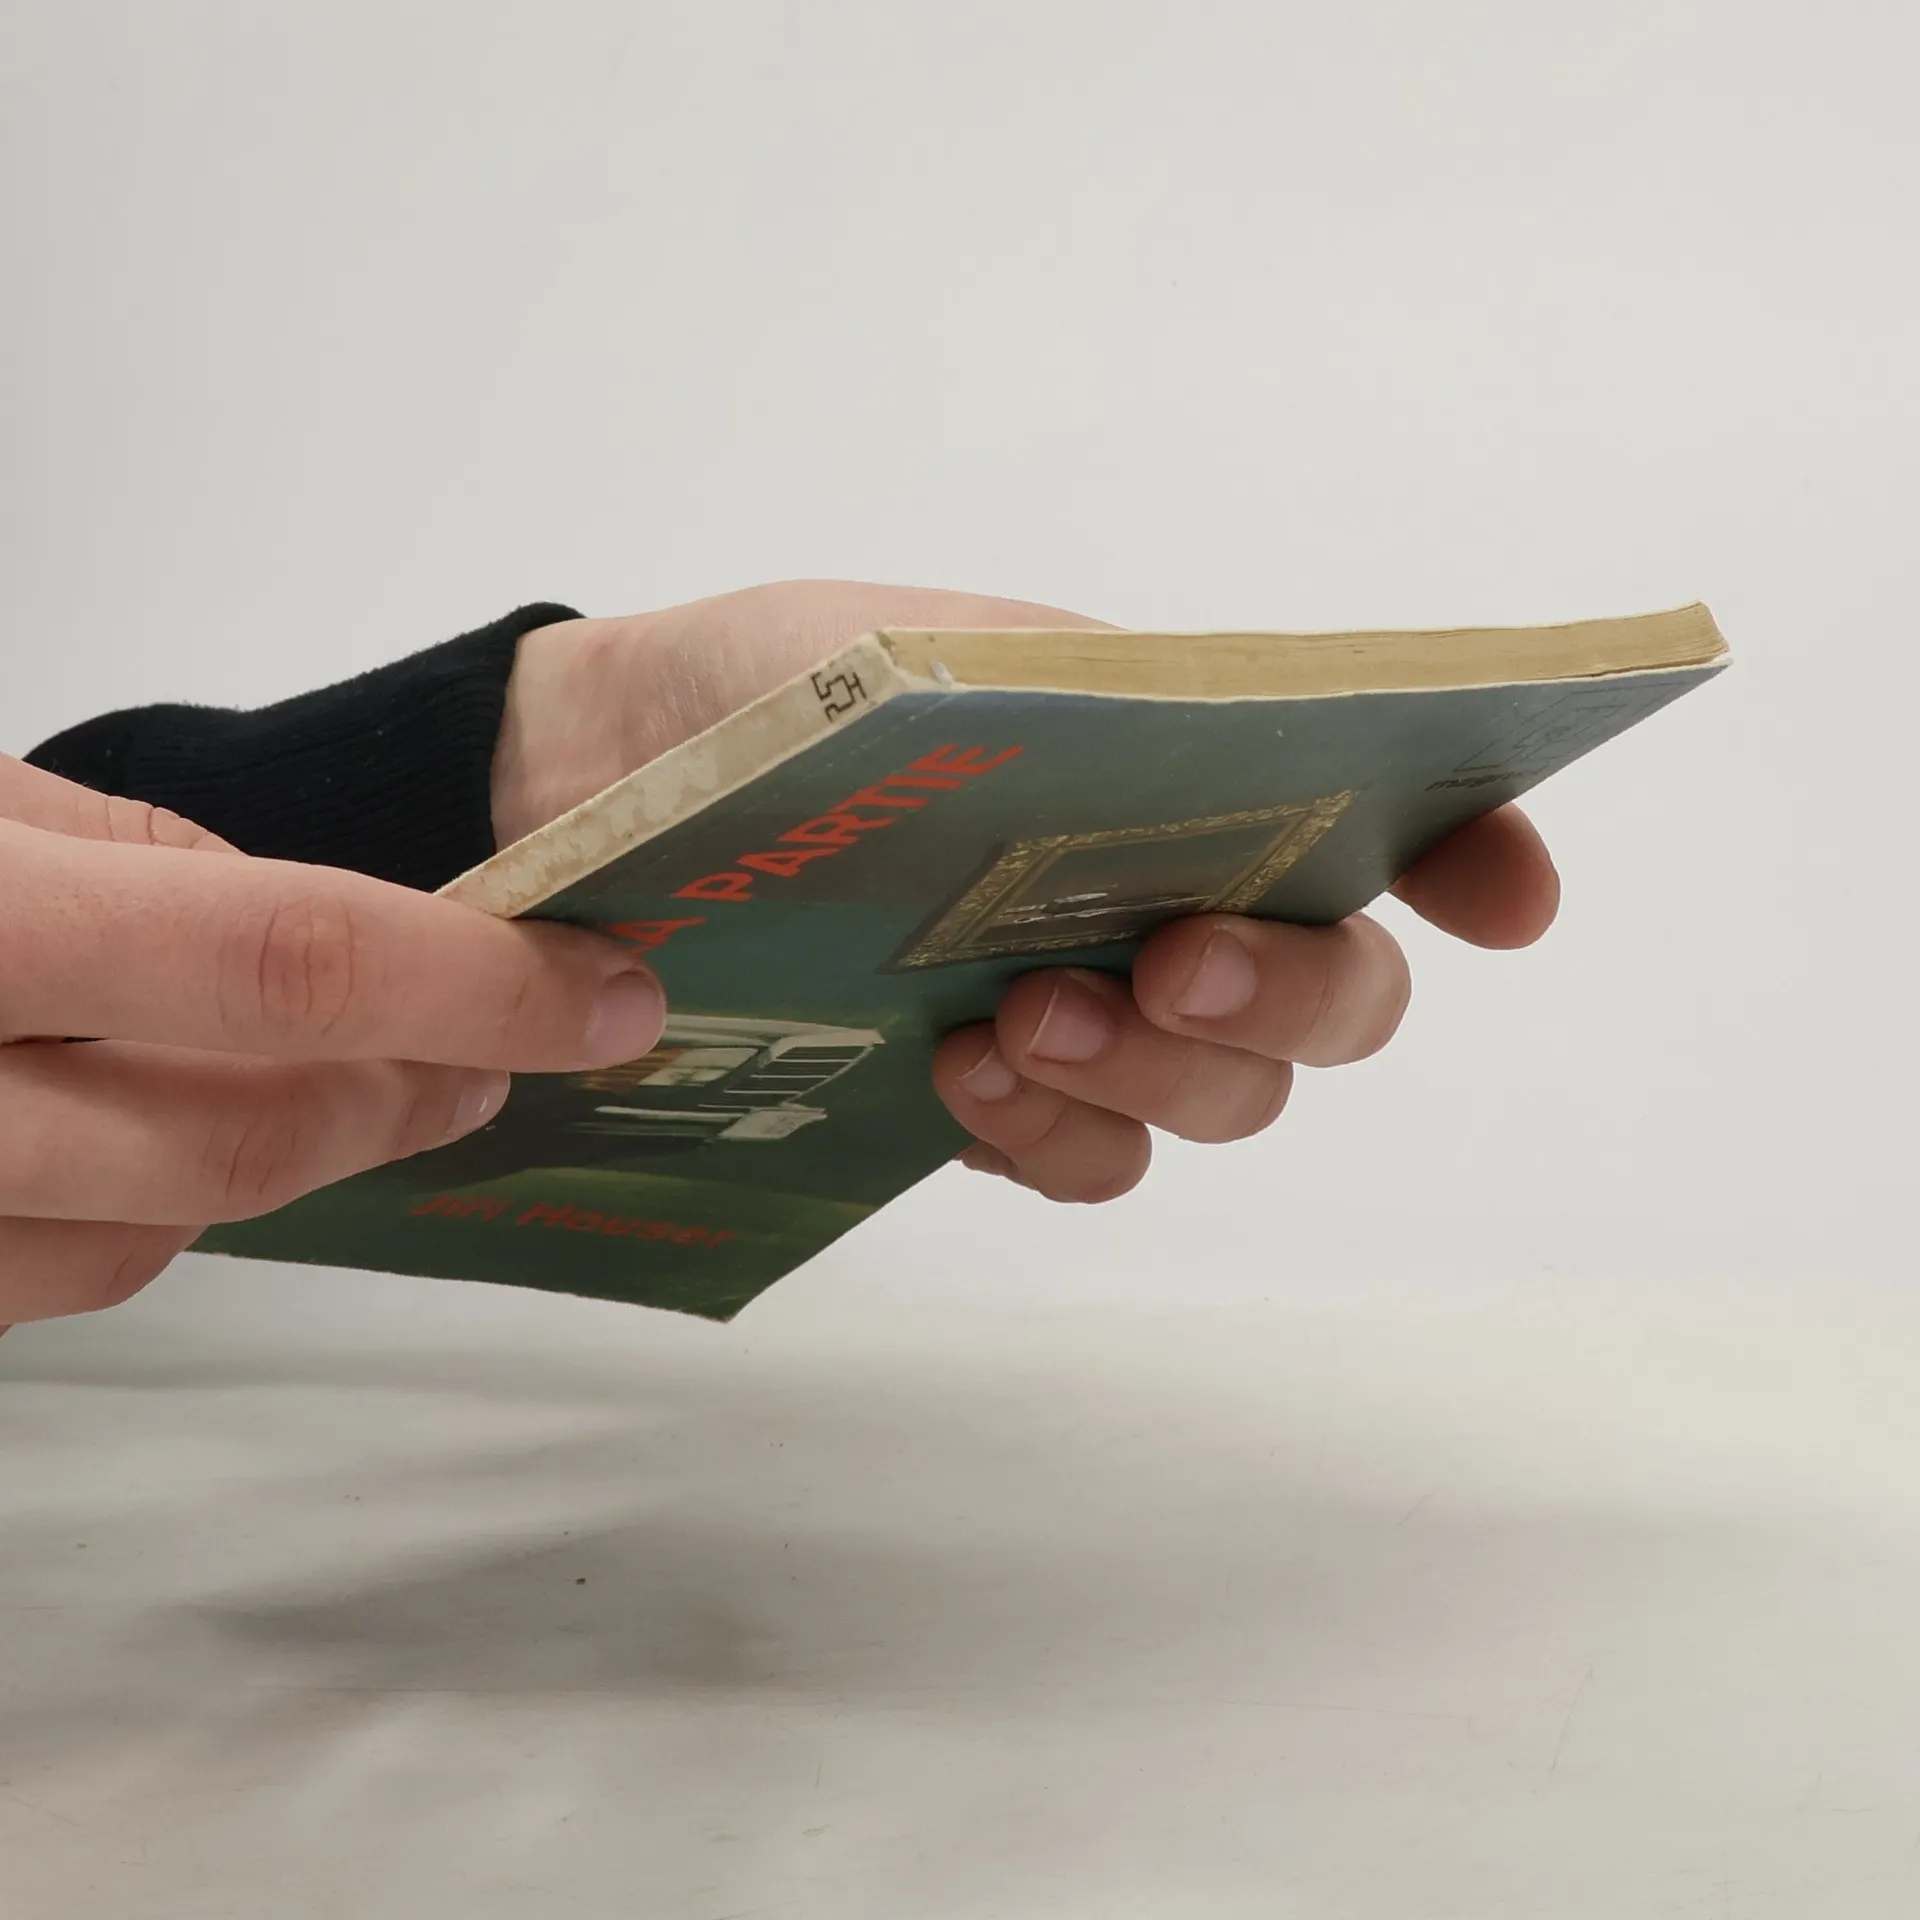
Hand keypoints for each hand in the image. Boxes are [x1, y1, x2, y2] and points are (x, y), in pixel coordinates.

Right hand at [0, 757, 666, 1323]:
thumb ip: (140, 852)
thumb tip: (315, 920)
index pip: (286, 965)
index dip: (478, 988)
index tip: (604, 997)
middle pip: (244, 1143)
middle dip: (404, 1098)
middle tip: (491, 1058)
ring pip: (154, 1240)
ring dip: (278, 1158)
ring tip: (324, 1082)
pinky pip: (57, 1278)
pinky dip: (140, 1209)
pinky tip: (147, 1133)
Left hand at [494, 581, 1557, 1201]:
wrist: (603, 791)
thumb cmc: (772, 697)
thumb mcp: (924, 654)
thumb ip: (1080, 702)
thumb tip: (1224, 778)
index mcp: (1179, 767)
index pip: (1380, 816)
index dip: (1475, 856)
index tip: (1504, 901)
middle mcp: (1166, 897)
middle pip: (1336, 997)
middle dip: (1293, 996)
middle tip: (1178, 962)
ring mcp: (1090, 1011)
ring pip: (1226, 1102)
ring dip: (1163, 1077)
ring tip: (1025, 1020)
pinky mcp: (998, 1098)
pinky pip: (1092, 1163)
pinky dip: (1055, 1137)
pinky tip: (959, 1078)